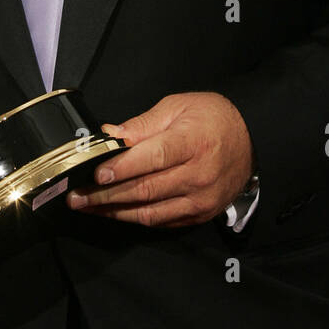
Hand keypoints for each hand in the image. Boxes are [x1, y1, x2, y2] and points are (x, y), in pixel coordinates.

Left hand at [66, 92, 254, 227]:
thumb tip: (109, 134)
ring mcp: (200, 199)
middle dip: (106, 195)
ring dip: (114, 211)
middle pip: (146, 189)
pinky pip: (162, 221)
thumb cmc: (213, 118)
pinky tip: (114, 211)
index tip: (95, 173)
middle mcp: (198, 174)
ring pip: (150, 212)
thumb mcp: (178, 107)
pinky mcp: (200, 214)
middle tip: (77, 196)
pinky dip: (135, 218)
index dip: (122, 168)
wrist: (252, 140)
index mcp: (193, 142)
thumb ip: (142, 125)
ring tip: (88, 206)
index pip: (152, 158)